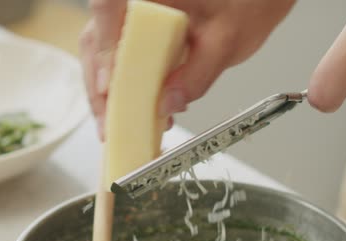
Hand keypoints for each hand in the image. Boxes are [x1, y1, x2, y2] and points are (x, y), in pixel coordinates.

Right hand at [79, 0, 295, 139]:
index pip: (109, 8)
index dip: (104, 48)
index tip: (109, 86)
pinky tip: (133, 105)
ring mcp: (134, 9)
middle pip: (98, 37)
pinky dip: (122, 81)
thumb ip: (197, 75)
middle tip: (109, 124)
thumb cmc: (247, 4)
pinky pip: (119, 51)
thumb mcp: (226, 42)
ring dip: (107, 88)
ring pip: (102, 47)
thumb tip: (166, 105)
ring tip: (118, 122)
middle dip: (101, 86)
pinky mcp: (138, 24)